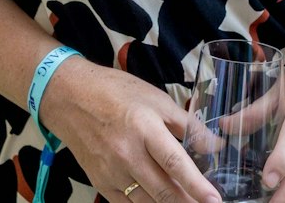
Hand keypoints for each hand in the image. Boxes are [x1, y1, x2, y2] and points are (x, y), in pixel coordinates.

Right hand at [37, 58, 221, 202]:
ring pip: (148, 202)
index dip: (197, 185)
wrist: (69, 98)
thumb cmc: (115, 93)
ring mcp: (111, 172)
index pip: (176, 163)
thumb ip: (188, 125)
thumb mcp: (156, 100)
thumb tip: (216, 145)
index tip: (215, 200)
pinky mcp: (101, 183)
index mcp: (144, 128)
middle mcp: (127, 154)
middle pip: (164, 190)